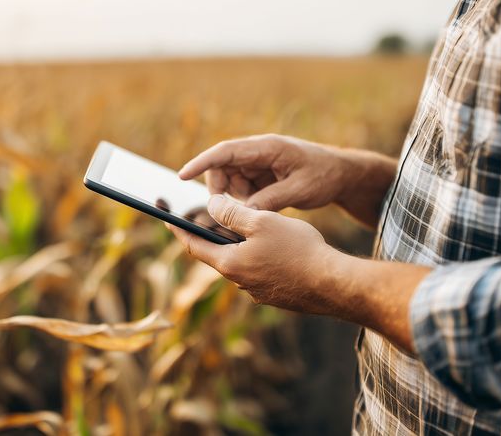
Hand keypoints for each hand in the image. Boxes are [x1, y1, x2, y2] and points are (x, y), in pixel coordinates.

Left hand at [168, 194, 342, 313]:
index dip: (178, 229)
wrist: (335, 285)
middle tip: (210, 214)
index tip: (165, 216)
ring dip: (241, 244)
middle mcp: (239, 282)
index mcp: (229, 264)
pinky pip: (261, 270)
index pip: (194, 245)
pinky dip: (260, 255)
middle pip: (218, 253)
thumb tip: (210, 206)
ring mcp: (259, 291)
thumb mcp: (260, 221)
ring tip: (250, 224)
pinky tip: (277, 244)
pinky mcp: (276, 294)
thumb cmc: (298, 250)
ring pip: (242, 261)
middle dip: (214, 233)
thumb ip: (231, 212)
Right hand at [179, 134, 347, 211]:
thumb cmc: (324, 176)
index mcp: (266, 148)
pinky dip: (245, 200)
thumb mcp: (300, 190)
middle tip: (229, 212)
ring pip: (230, 180)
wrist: (342, 174)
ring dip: (235, 198)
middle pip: (222, 168)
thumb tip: (243, 212)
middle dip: (220, 190)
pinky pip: (241, 187)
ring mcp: (258, 163)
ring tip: (259, 208)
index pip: (225, 152)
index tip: (182, 175)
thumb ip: (270, 200)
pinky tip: (261, 208)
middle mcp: (258, 152)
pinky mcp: (261, 174)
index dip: (201, 163)